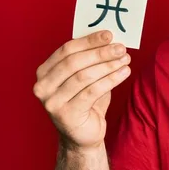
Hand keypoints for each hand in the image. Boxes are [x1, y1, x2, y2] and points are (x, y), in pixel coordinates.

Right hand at [33, 31, 130, 149]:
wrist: (83, 135)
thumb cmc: (86, 101)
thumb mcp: (86, 77)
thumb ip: (91, 59)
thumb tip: (110, 38)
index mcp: (45, 72)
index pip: (67, 50)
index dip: (89, 41)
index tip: (109, 34)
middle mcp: (42, 86)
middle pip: (74, 62)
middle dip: (100, 53)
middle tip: (121, 48)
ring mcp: (52, 102)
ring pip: (84, 76)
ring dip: (108, 65)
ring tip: (125, 59)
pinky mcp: (66, 114)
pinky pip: (92, 92)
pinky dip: (110, 80)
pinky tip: (124, 73)